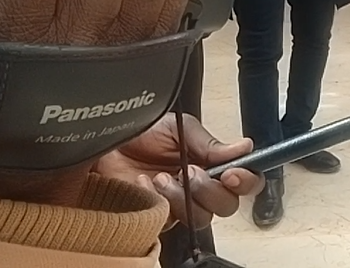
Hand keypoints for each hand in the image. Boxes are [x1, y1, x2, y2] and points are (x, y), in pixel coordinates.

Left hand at [94, 114, 262, 229]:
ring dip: (184, 197)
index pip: (244, 181)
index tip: (232, 173)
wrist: (103, 147)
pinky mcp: (156, 218)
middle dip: (212, 190)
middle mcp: (200, 188)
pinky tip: (143, 184)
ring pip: (201, 218)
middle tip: (192, 172)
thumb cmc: (138, 134)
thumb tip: (243, 147)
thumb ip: (210, 142)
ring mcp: (180, 205)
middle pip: (227, 205)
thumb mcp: (178, 128)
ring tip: (162, 177)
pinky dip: (158, 201)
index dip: (246, 180)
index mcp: (212, 164)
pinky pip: (168, 221)